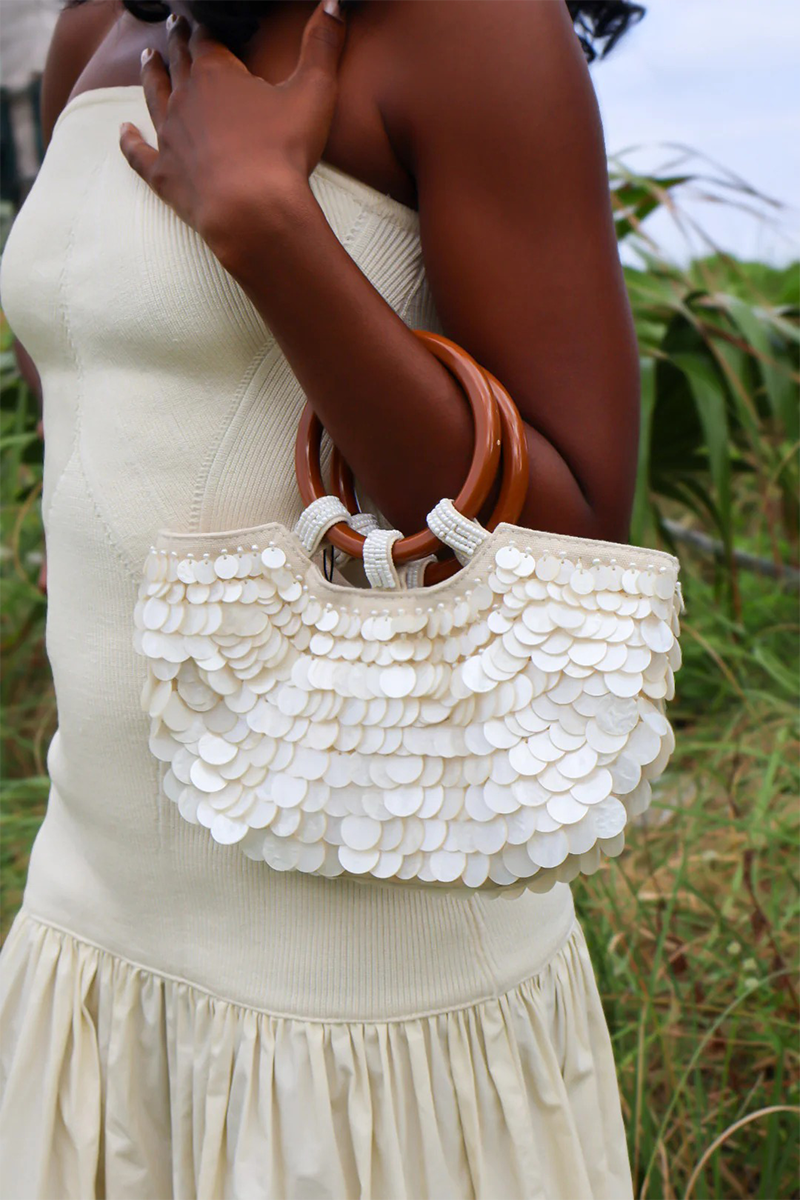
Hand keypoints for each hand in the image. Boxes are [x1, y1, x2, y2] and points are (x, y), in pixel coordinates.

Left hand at [118, 1, 346, 255]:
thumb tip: (334, 2)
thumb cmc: (283, 151)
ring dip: (150, 76)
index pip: (205, 39)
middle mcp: (184, 98)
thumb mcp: (314, 91)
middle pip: (177, 62)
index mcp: (215, 73)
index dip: (204, 28)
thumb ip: (322, 44)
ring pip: (153, 97)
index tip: (200, 19)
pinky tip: (123, 132)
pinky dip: (129, 142)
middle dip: (176, 43)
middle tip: (173, 28)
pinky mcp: (163, 174)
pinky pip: (138, 153)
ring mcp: (168, 136)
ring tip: (148, 59)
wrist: (251, 211)